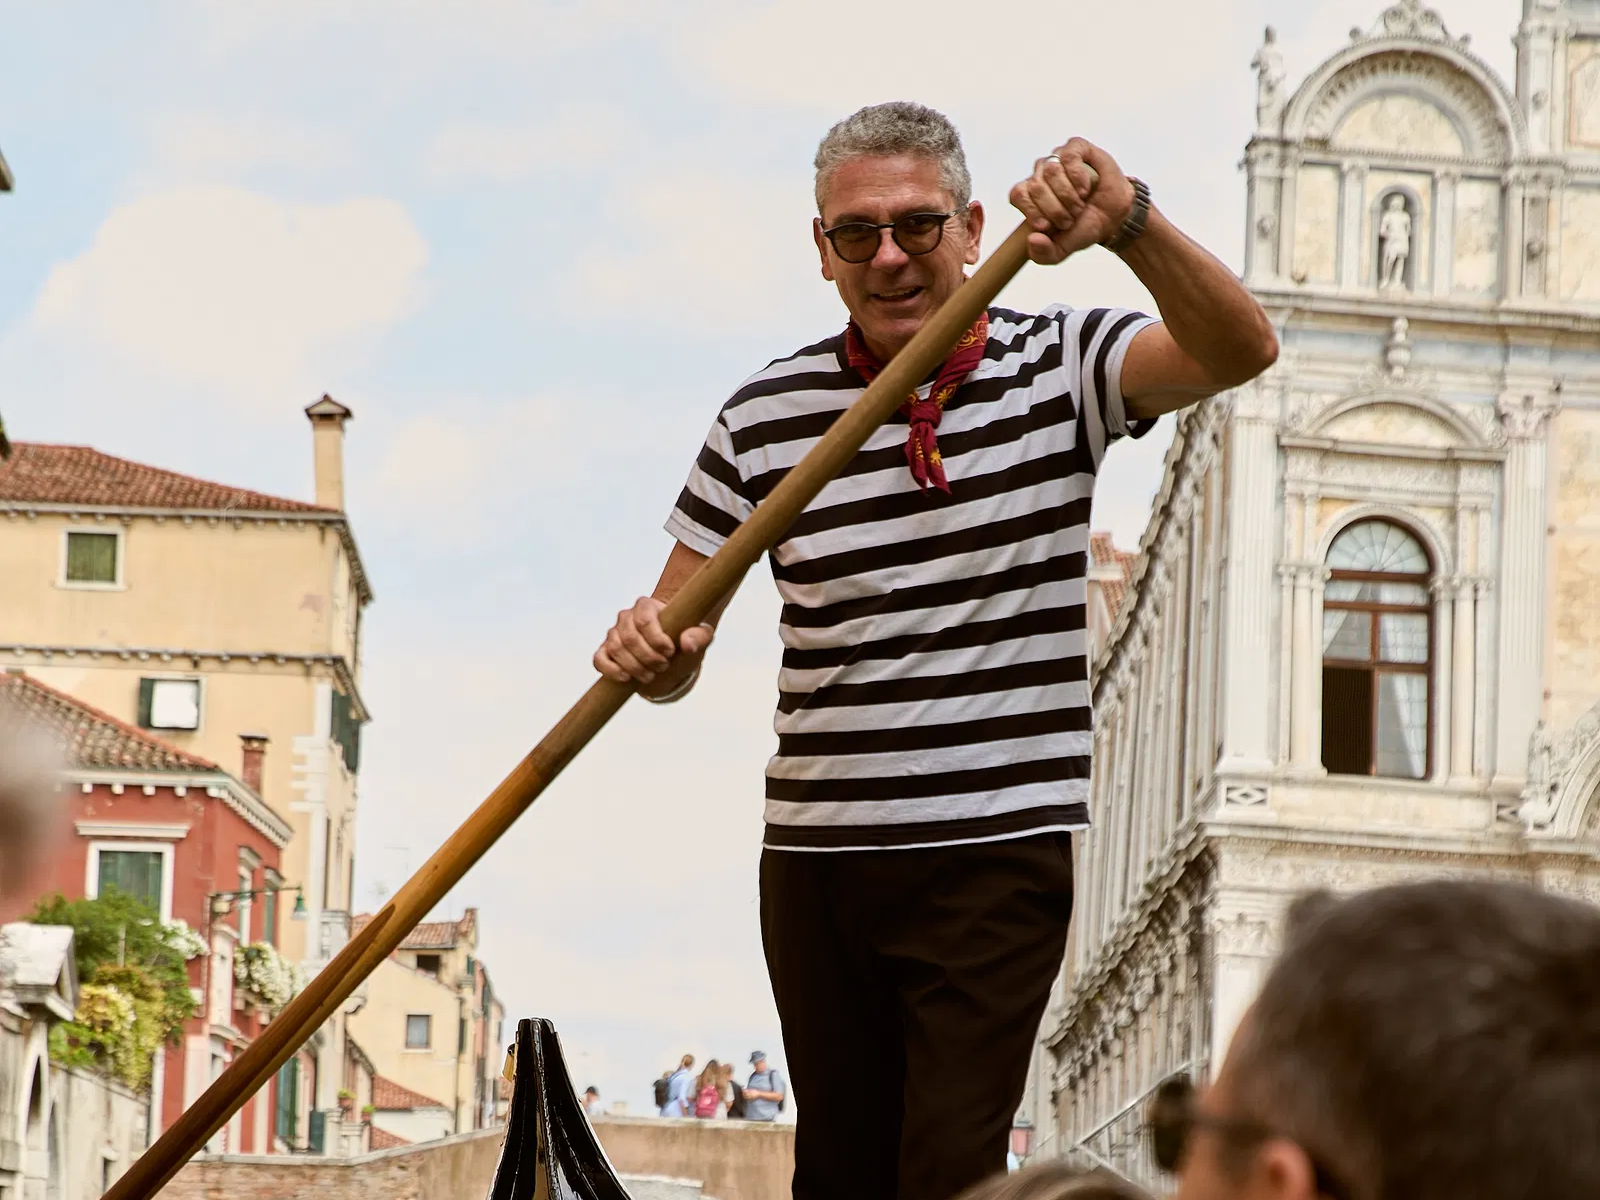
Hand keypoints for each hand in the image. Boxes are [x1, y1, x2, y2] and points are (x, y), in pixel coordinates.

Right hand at [593, 596, 714, 692]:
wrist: (670, 648)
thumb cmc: (684, 637)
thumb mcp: (700, 635)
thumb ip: (699, 636)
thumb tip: (687, 644)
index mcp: (646, 606)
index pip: (645, 620)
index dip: (657, 640)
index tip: (671, 651)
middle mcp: (626, 617)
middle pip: (630, 637)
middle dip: (648, 657)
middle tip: (663, 666)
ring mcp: (613, 633)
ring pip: (616, 648)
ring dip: (634, 666)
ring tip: (650, 675)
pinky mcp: (605, 650)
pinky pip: (599, 659)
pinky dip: (611, 670)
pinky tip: (626, 678)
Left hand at [1009, 137, 1136, 264]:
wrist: (1115, 217)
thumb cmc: (1084, 227)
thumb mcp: (1062, 250)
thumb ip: (1043, 254)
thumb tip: (1032, 239)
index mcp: (1031, 195)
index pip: (1017, 195)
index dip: (1031, 211)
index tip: (1048, 226)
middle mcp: (1041, 174)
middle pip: (1035, 186)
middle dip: (1055, 208)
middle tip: (1070, 218)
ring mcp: (1058, 159)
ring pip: (1051, 171)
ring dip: (1068, 194)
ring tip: (1080, 204)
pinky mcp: (1076, 148)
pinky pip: (1068, 156)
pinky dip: (1078, 176)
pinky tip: (1085, 188)